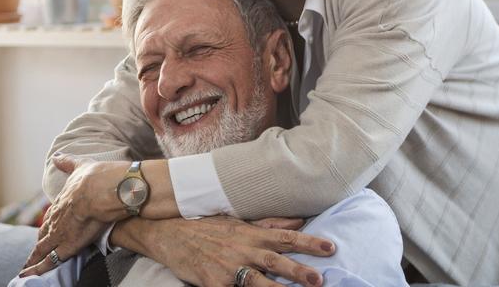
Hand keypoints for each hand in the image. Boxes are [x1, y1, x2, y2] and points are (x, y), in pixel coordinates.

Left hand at [18, 155, 127, 276]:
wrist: (104, 190)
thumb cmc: (97, 178)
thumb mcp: (81, 166)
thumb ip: (69, 163)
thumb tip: (56, 157)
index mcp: (62, 199)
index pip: (52, 214)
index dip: (49, 222)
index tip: (45, 228)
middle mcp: (57, 216)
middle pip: (44, 232)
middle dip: (39, 241)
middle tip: (33, 252)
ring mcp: (60, 232)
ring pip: (43, 247)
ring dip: (34, 259)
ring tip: (26, 269)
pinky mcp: (67, 246)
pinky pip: (50, 260)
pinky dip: (38, 269)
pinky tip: (29, 274)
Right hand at [112, 215, 335, 286]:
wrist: (169, 233)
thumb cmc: (206, 226)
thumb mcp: (238, 220)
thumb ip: (270, 222)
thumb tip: (299, 218)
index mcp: (250, 233)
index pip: (285, 236)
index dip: (308, 242)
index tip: (330, 247)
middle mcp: (242, 249)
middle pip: (275, 261)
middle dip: (298, 271)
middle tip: (319, 279)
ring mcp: (227, 268)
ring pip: (257, 282)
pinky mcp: (213, 284)